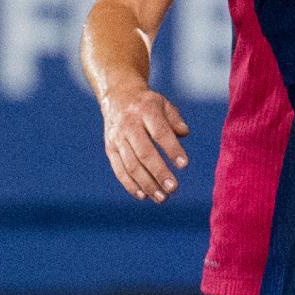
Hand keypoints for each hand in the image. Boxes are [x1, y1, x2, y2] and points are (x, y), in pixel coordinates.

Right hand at [99, 83, 189, 202]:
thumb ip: (175, 119)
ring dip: (147, 184)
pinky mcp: (110, 149)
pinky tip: (144, 195)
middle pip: (144, 153)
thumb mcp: (164, 104)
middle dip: (159, 172)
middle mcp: (128, 126)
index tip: (184, 165)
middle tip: (173, 188)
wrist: (118, 97)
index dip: (172, 149)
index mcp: (145, 111)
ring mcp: (116, 139)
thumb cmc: (148, 104)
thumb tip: (184, 133)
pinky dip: (131, 185)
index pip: (160, 133)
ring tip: (162, 198)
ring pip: (131, 165)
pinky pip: (119, 170)